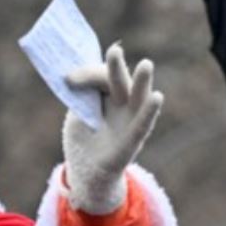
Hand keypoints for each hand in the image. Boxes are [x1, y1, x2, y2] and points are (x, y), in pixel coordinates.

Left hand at [62, 44, 164, 213]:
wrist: (85, 174)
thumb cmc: (83, 140)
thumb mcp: (78, 116)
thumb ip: (81, 98)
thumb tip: (73, 76)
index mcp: (107, 96)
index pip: (102, 78)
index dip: (88, 74)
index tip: (68, 79)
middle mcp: (122, 105)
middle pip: (119, 82)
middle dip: (116, 67)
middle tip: (114, 50)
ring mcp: (130, 121)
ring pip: (138, 97)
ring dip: (142, 81)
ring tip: (145, 65)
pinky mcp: (132, 141)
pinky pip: (143, 124)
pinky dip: (149, 111)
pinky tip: (157, 97)